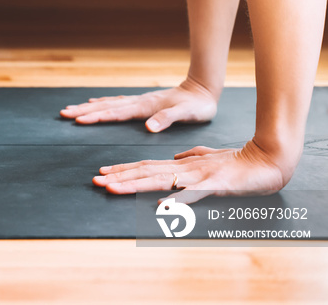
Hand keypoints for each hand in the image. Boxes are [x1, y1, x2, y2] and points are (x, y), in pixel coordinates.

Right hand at [60, 78, 217, 132]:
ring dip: (88, 107)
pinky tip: (94, 103)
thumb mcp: (186, 114)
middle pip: (105, 106)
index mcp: (145, 107)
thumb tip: (148, 127)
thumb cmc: (197, 105)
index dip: (96, 117)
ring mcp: (139, 101)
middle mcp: (138, 102)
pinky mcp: (141, 103)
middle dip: (83, 111)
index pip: (115, 113)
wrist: (202, 89)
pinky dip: (101, 104)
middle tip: (64, 113)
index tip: (78, 120)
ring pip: (108, 104)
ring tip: (71, 109)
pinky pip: (116, 103)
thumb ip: (166, 119)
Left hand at [92, 140, 287, 203]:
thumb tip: (175, 158)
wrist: (267, 161)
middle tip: (96, 180)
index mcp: (182, 164)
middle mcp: (185, 168)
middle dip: (119, 176)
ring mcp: (198, 176)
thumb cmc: (239, 162)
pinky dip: (176, 200)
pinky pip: (192, 194)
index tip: (102, 173)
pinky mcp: (214, 185)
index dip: (124, 169)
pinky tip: (160, 206)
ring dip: (135, 185)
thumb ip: (191, 156)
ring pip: (160, 180)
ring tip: (113, 188)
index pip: (146, 166)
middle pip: (146, 172)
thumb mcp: (209, 158)